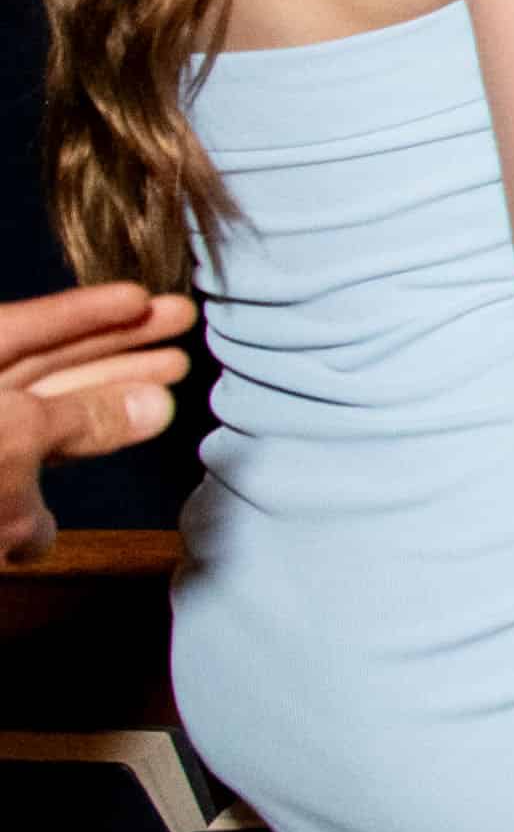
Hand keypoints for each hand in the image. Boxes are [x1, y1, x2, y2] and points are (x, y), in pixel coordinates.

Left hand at [0, 281, 193, 560]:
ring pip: (36, 426)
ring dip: (99, 414)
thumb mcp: (16, 433)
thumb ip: (83, 419)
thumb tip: (155, 403)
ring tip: (162, 396)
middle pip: (43, 367)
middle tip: (179, 334)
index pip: (32, 325)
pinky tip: (44, 531)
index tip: (148, 300)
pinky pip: (6, 497)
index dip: (92, 310)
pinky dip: (33, 510)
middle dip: (113, 352)